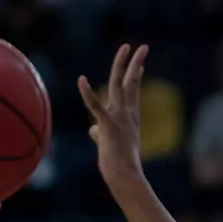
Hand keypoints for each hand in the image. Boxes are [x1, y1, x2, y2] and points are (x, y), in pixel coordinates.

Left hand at [78, 44, 148, 184]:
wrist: (124, 175)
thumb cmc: (118, 164)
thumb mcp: (109, 144)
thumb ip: (100, 132)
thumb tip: (92, 130)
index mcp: (130, 117)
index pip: (133, 91)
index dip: (135, 75)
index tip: (139, 63)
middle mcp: (127, 113)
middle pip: (130, 82)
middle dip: (135, 62)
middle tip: (141, 46)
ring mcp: (118, 117)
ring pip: (119, 85)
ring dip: (121, 65)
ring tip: (125, 48)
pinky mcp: (107, 125)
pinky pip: (95, 106)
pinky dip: (87, 93)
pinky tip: (81, 80)